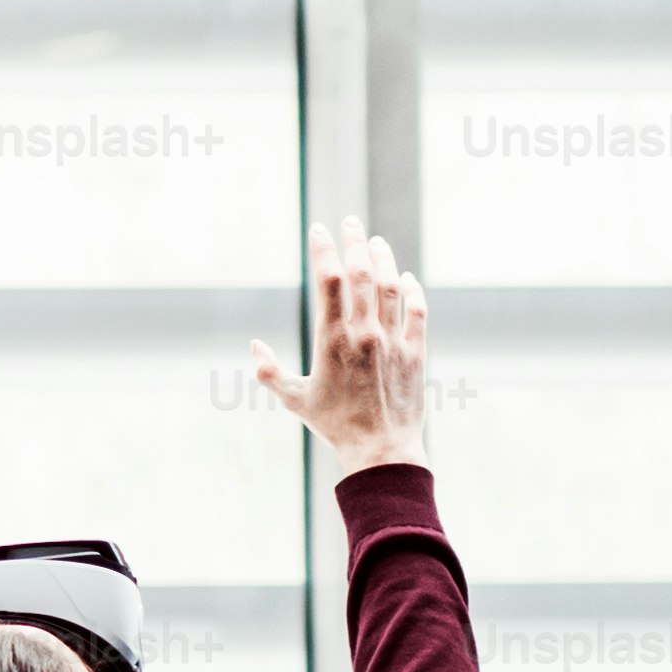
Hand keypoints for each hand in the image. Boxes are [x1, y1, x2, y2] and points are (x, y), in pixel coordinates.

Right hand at [250, 218, 432, 474]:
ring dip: (384, 259)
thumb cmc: (333, 426)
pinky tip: (405, 278)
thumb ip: (269, 372)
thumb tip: (254, 347)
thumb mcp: (294, 400)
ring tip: (376, 242)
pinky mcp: (416, 353)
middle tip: (349, 221)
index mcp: (332, 340)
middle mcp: (365, 334)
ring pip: (392, 287)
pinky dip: (412, 290)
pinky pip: (417, 311)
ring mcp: (394, 341)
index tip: (318, 230)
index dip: (323, 250)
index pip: (328, 281)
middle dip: (354, 241)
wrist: (381, 450)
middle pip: (362, 273)